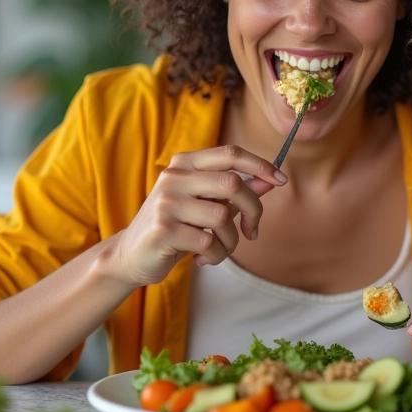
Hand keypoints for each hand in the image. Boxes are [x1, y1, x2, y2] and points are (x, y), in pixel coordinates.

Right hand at [109, 145, 286, 285]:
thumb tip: (270, 180)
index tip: (281, 180)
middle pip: (233, 183)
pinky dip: (216, 255)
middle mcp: (173, 177)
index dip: (260, 165)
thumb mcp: (206, 204)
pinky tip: (202, 258)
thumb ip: (236, 191)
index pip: (230, 153)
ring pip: (223, 216)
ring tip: (219, 248)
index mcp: (185, 163)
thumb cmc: (176, 226)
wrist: (131, 255)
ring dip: (231, 240)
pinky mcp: (163, 229)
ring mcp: (166, 202)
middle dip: (253, 209)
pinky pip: (209, 242)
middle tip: (252, 230)